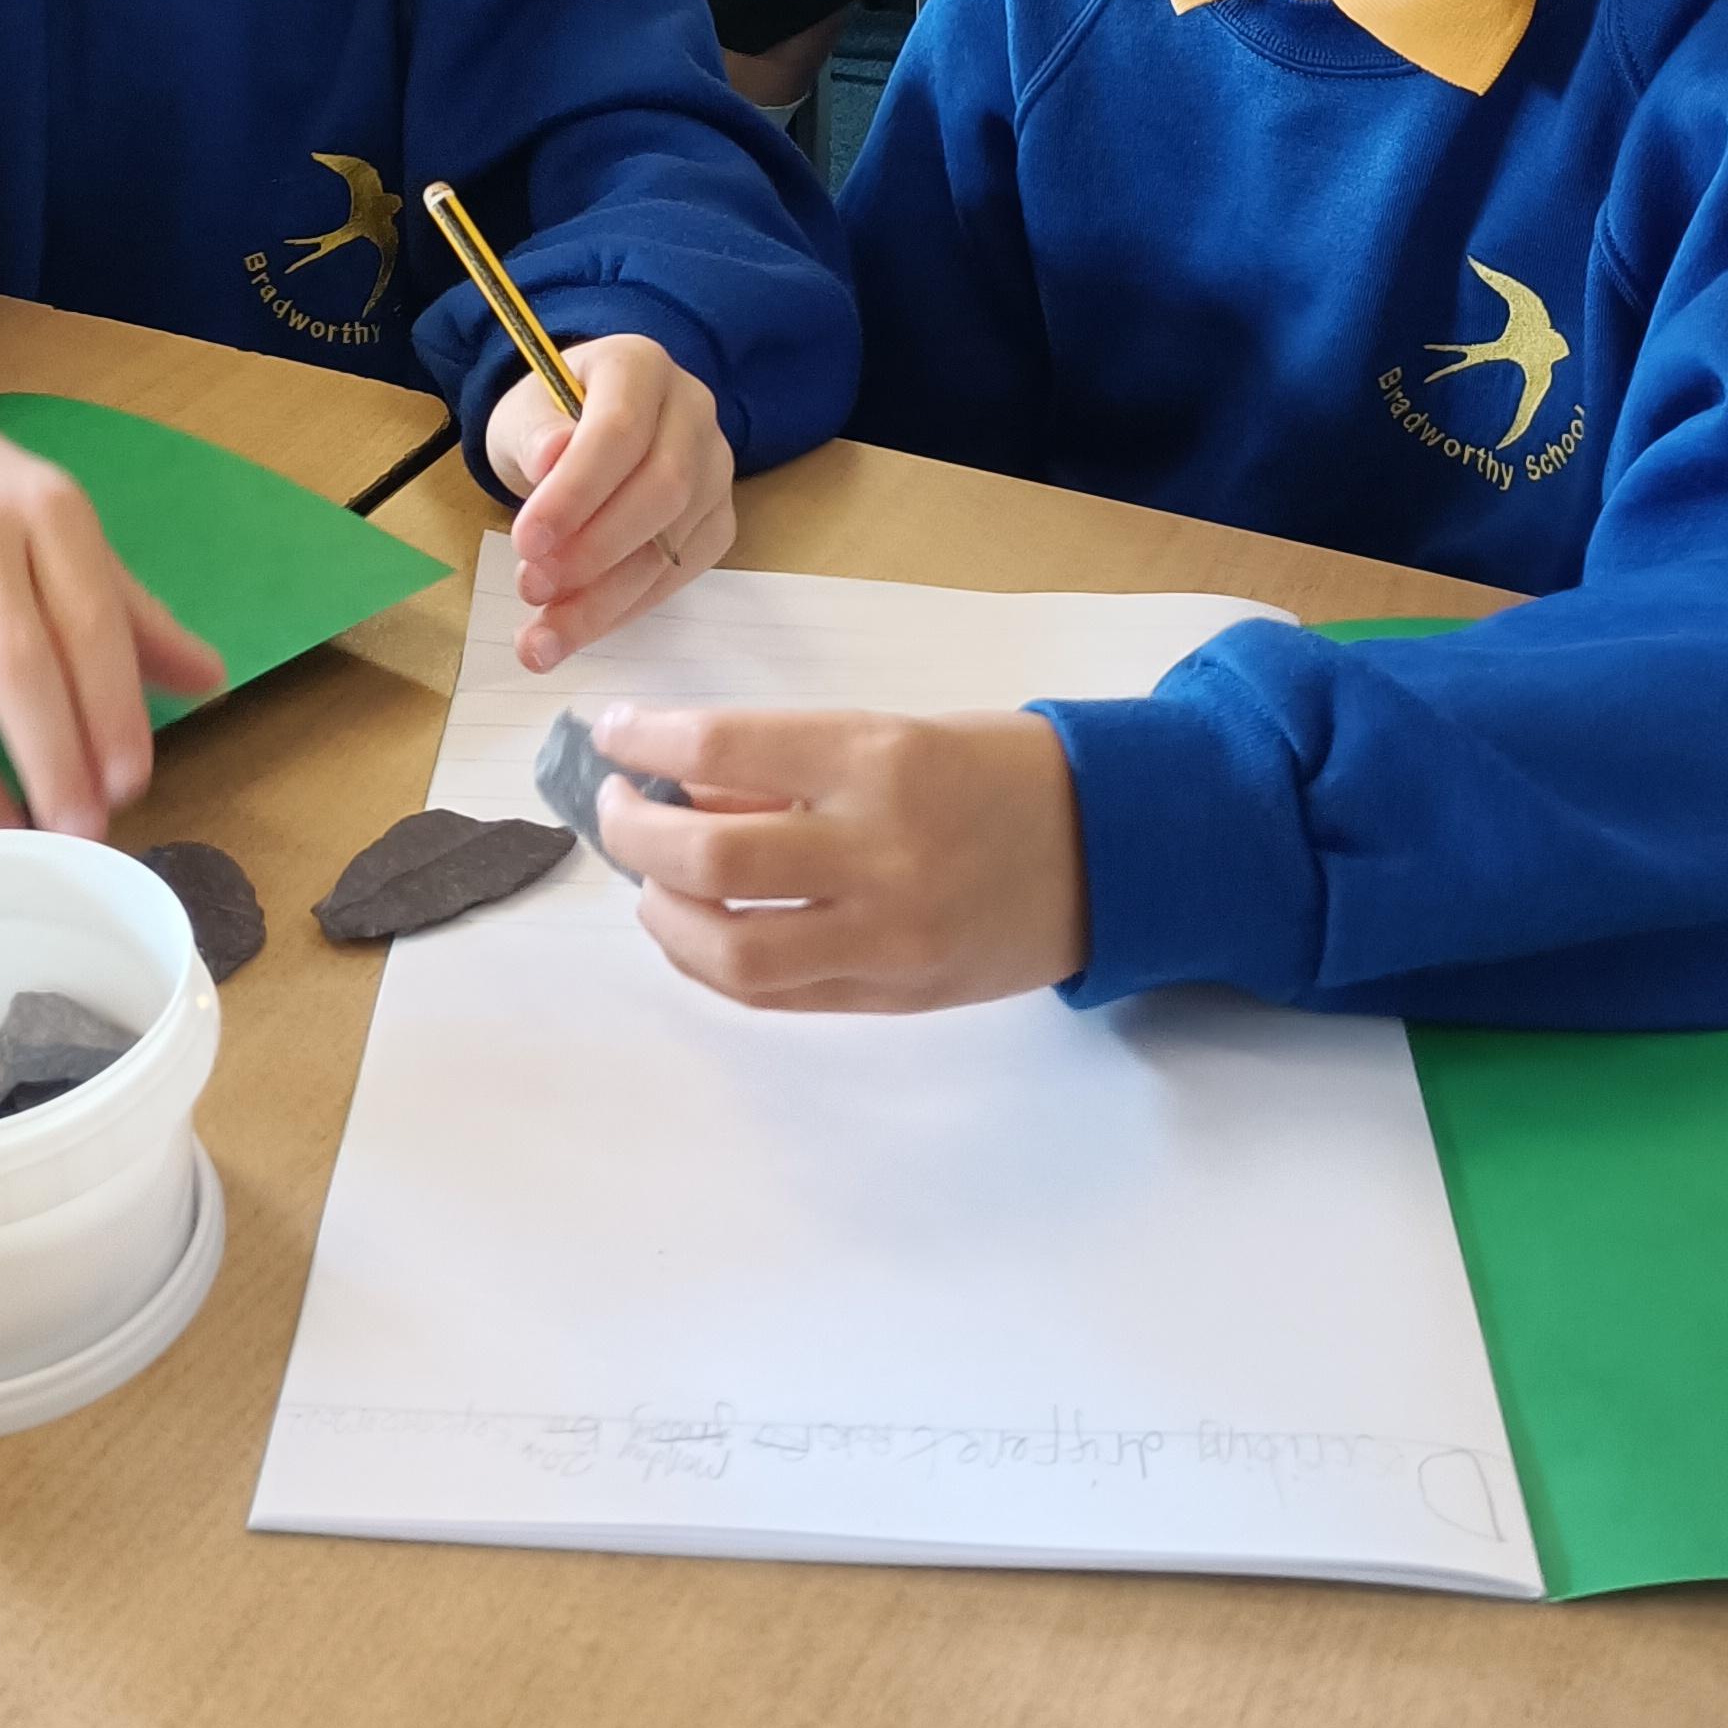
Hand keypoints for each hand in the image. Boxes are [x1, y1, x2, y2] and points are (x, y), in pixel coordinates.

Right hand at [0, 361, 226, 834]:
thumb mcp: (65, 532)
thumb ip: (130, 612)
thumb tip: (210, 680)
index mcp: (47, 508)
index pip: (90, 622)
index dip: (112, 712)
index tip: (128, 788)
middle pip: (15, 664)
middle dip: (52, 761)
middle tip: (78, 833)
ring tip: (7, 836)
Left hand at [483, 332, 732, 667]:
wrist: (578, 432)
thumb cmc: (550, 419)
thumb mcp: (522, 414)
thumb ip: (534, 433)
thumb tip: (551, 457)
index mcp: (641, 367)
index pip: (621, 429)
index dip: (576, 491)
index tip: (525, 541)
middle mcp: (693, 413)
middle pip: (663, 489)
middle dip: (593, 550)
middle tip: (531, 588)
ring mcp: (714, 470)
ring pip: (674, 543)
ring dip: (604, 599)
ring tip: (541, 636)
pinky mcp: (717, 522)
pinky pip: (679, 575)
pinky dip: (625, 610)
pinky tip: (577, 631)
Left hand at [585, 702, 1089, 1011]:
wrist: (1116, 847)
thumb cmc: (1000, 769)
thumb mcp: (895, 733)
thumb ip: (789, 766)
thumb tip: (680, 783)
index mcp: (879, 757)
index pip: (722, 744)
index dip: (644, 738)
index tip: (611, 732)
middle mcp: (878, 849)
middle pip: (708, 854)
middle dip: (634, 832)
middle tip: (616, 809)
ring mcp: (887, 934)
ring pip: (729, 948)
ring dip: (664, 915)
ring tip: (652, 882)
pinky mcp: (896, 994)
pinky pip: (774, 994)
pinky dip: (713, 964)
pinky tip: (697, 932)